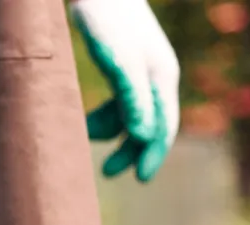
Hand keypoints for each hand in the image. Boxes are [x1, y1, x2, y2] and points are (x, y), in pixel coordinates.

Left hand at [71, 0, 179, 182]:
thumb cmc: (107, 20)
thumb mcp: (118, 63)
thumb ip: (132, 100)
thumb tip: (142, 138)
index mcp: (160, 77)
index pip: (163, 126)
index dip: (152, 154)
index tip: (141, 180)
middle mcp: (156, 75)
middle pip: (150, 123)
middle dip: (131, 150)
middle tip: (107, 172)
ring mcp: (141, 69)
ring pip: (132, 112)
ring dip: (113, 131)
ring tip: (86, 136)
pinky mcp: (124, 63)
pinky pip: (121, 100)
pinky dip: (107, 113)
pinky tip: (86, 120)